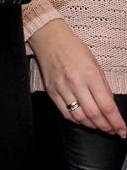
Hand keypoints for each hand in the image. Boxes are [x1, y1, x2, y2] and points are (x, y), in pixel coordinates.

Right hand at [31, 19, 125, 136]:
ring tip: (100, 127)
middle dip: (106, 127)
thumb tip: (110, 106)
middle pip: (94, 114)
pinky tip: (84, 120)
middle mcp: (75, 82)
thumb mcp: (95, 64)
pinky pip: (65, 112)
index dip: (116, 122)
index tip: (122, 130)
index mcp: (90, 74)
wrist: (49, 39)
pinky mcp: (51, 91)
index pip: (106, 106)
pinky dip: (77, 120)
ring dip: (92, 126)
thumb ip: (103, 86)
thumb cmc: (74, 49)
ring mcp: (61, 87)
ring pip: (79, 116)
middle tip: (113, 131)